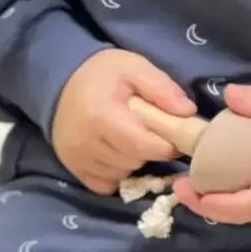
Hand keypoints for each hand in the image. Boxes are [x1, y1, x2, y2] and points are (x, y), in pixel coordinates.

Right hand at [52, 50, 196, 194]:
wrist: (62, 81)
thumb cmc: (103, 74)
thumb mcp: (135, 67)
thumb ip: (162, 88)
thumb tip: (188, 113)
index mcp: (102, 115)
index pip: (143, 146)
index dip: (165, 145)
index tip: (171, 135)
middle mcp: (85, 142)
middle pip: (134, 161)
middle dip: (147, 149)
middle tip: (146, 131)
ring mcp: (76, 158)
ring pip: (121, 174)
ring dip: (131, 160)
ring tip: (128, 138)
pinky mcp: (72, 168)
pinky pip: (105, 184)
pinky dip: (115, 172)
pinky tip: (115, 152)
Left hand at [172, 86, 250, 224]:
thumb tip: (225, 95)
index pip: (245, 205)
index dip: (213, 203)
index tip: (187, 188)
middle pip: (241, 215)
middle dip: (208, 205)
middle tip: (179, 187)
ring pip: (247, 211)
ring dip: (218, 203)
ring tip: (192, 185)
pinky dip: (232, 196)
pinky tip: (217, 178)